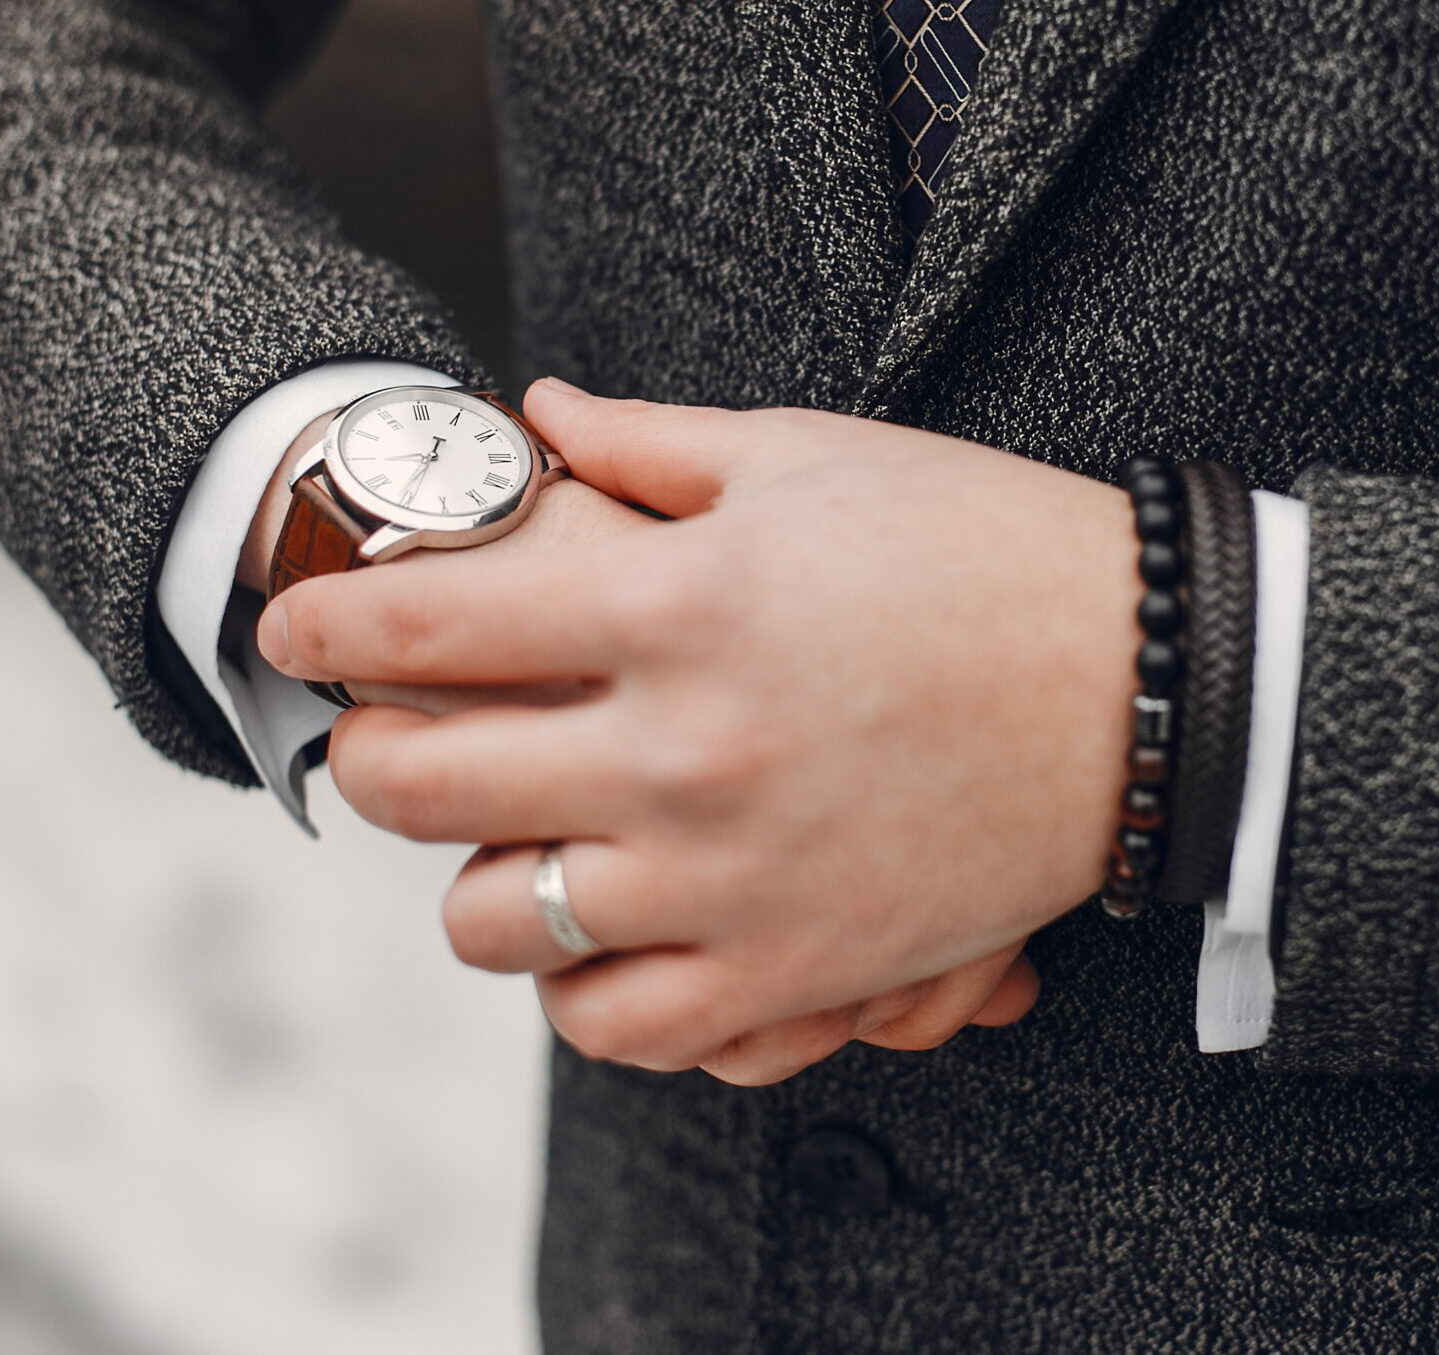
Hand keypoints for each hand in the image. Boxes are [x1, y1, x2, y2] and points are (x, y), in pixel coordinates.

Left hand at [257, 381, 1138, 1079]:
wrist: (1145, 683)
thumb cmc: (977, 543)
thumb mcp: (811, 456)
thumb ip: (646, 444)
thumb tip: (530, 414)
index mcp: (673, 599)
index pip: (423, 625)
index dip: (323, 624)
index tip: (293, 628)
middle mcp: (679, 747)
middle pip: (419, 786)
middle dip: (364, 754)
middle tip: (383, 734)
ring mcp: (731, 873)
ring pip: (495, 925)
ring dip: (469, 880)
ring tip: (503, 839)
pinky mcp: (796, 965)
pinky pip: (622, 1024)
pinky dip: (579, 989)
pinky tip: (596, 934)